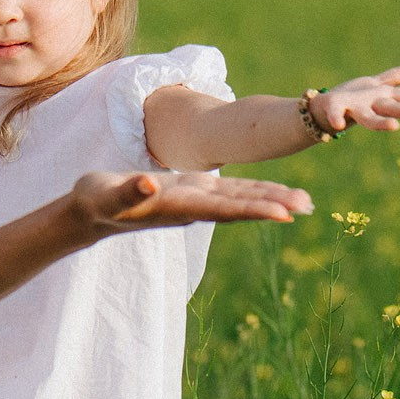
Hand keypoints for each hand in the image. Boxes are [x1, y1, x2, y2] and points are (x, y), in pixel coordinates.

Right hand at [71, 169, 311, 233]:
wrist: (91, 212)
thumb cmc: (96, 202)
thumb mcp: (106, 194)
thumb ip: (129, 190)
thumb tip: (150, 185)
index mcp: (178, 207)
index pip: (223, 208)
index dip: (254, 209)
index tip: (284, 213)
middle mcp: (193, 207)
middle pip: (240, 206)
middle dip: (274, 206)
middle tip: (308, 206)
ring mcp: (194, 201)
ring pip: (240, 200)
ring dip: (271, 200)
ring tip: (304, 203)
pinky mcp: (192, 192)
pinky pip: (230, 193)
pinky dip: (254, 193)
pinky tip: (274, 196)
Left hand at [309, 67, 399, 133]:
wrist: (323, 108)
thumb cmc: (354, 98)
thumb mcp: (376, 85)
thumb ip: (396, 78)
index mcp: (384, 98)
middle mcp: (372, 106)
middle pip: (392, 108)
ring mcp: (354, 109)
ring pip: (370, 117)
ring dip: (380, 123)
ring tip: (393, 127)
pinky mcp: (335, 108)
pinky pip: (334, 112)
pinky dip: (336, 118)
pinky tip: (338, 124)